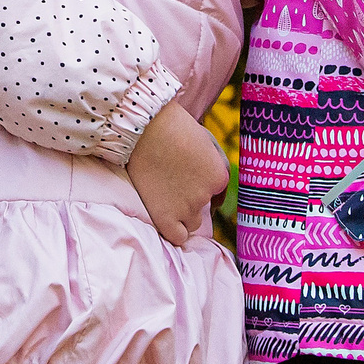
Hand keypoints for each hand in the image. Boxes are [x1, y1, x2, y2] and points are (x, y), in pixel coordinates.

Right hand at [127, 102, 228, 245]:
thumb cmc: (173, 127)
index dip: (200, 186)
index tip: (183, 175)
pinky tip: (164, 216)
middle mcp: (207, 195)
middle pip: (203, 209)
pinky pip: (178, 236)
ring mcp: (187, 207)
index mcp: (220, 176)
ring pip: (191, 223)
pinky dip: (173, 230)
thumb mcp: (206, 140)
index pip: (216, 193)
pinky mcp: (165, 217)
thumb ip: (216, 165)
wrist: (144, 128)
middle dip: (191, 200)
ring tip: (163, 193)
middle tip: (171, 183)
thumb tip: (216, 191)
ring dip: (181, 213)